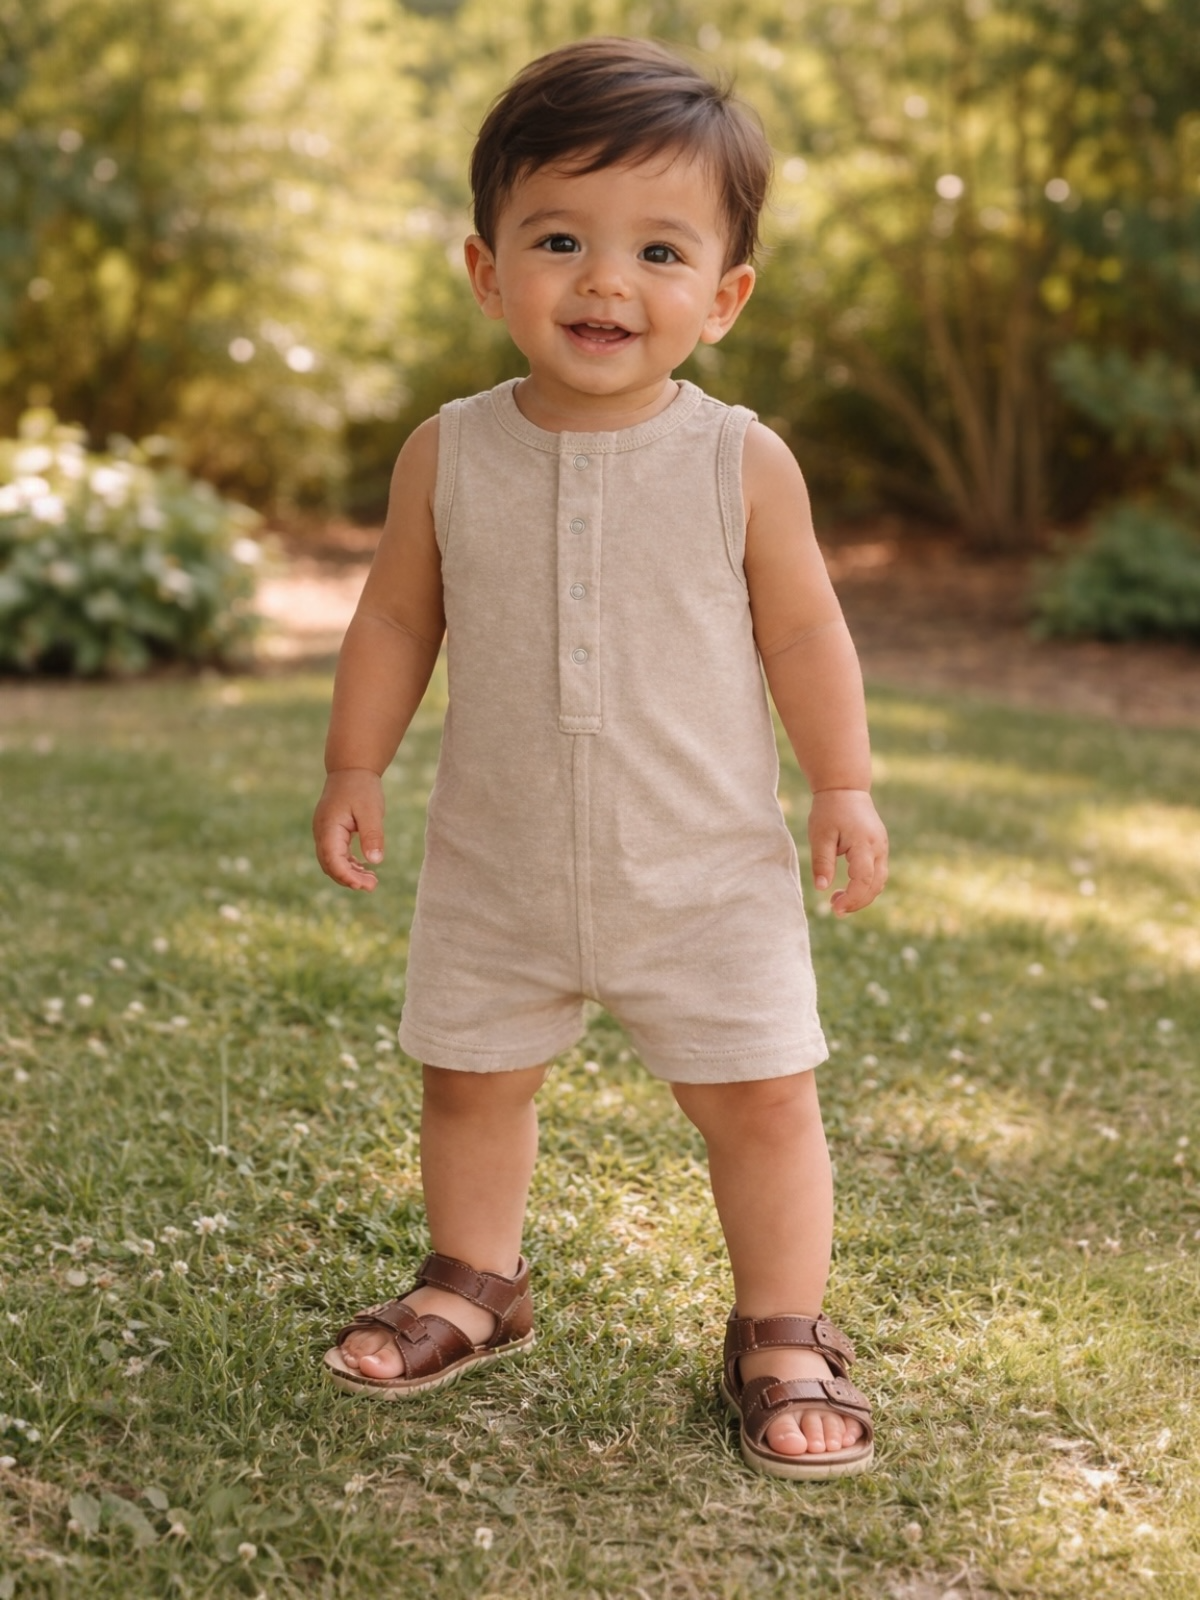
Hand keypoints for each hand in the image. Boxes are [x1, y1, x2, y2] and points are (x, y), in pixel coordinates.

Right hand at [313, 768, 384, 890]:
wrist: (351, 769)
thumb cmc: (362, 788)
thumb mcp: (371, 811)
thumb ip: (372, 835)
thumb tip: (375, 862)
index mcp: (328, 828)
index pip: (333, 860)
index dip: (347, 877)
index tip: (364, 886)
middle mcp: (322, 833)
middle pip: (330, 866)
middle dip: (349, 879)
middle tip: (373, 886)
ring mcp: (324, 833)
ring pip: (332, 862)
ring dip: (349, 874)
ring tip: (372, 881)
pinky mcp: (331, 833)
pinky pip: (336, 855)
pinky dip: (348, 864)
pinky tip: (364, 869)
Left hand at [808, 788, 887, 915]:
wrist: (845, 789)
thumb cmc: (830, 810)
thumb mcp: (820, 835)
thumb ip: (822, 862)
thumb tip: (821, 888)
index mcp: (864, 844)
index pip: (864, 880)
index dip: (852, 898)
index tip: (835, 908)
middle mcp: (878, 847)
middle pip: (875, 885)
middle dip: (857, 902)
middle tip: (835, 910)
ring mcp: (882, 847)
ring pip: (879, 881)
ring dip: (862, 896)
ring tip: (838, 900)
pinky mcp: (880, 848)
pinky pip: (878, 873)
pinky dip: (866, 886)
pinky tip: (847, 889)